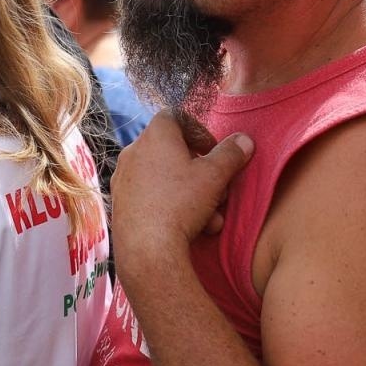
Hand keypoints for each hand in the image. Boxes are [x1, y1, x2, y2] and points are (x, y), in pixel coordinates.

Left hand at [110, 111, 252, 271]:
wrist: (147, 249)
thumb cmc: (181, 204)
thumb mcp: (216, 176)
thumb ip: (231, 154)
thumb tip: (244, 140)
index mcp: (154, 136)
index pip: (175, 116)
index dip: (198, 129)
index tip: (213, 150)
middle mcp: (133, 152)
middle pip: (172, 151)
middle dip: (200, 170)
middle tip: (217, 187)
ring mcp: (123, 179)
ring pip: (165, 178)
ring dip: (191, 193)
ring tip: (210, 216)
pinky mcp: (120, 204)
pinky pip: (151, 197)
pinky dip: (172, 206)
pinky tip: (191, 228)